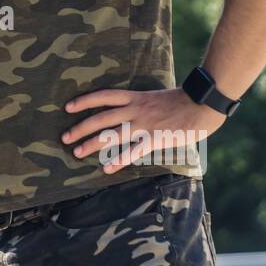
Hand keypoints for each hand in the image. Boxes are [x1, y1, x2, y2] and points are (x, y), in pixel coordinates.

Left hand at [61, 87, 225, 175]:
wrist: (201, 104)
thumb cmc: (181, 101)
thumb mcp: (154, 97)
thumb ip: (138, 104)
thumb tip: (126, 112)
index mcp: (134, 97)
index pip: (103, 96)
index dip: (84, 101)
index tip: (68, 107)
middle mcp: (135, 109)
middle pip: (101, 118)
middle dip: (80, 128)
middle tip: (64, 137)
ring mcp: (144, 124)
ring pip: (111, 135)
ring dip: (92, 144)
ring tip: (76, 152)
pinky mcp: (155, 138)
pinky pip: (133, 151)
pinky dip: (119, 160)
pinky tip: (107, 168)